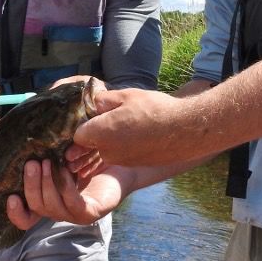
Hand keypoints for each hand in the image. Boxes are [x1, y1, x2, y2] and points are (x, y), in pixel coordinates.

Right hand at [5, 159, 126, 229]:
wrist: (123, 163)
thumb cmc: (90, 158)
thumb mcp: (63, 158)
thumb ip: (45, 158)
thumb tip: (23, 144)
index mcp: (50, 201)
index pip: (26, 218)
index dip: (15, 213)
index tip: (10, 196)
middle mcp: (60, 211)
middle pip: (36, 207)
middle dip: (31, 185)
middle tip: (33, 163)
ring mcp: (75, 215)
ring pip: (51, 206)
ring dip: (47, 183)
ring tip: (48, 162)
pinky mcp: (91, 213)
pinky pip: (73, 204)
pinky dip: (66, 186)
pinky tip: (66, 170)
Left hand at [73, 87, 200, 166]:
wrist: (184, 130)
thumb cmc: (154, 110)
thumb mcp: (126, 95)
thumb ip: (104, 100)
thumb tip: (95, 103)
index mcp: (100, 133)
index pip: (77, 133)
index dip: (84, 123)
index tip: (93, 115)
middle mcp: (107, 152)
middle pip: (91, 144)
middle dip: (97, 132)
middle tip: (114, 117)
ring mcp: (121, 161)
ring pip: (107, 150)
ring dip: (112, 139)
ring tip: (131, 124)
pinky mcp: (134, 164)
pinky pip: (121, 154)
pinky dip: (126, 146)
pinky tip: (140, 134)